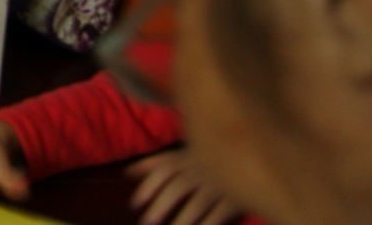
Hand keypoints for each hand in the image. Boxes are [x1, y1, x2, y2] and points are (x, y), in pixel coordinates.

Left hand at [126, 149, 241, 224]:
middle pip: (177, 188)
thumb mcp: (179, 157)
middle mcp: (200, 169)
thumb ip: (153, 164)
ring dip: (182, 221)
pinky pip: (219, 214)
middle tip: (146, 222)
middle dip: (161, 206)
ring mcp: (219, 184)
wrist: (247, 154)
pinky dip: (207, 224)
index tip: (134, 204)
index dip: (148, 186)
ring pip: (198, 204)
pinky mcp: (236, 199)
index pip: (164, 170)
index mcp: (185, 158)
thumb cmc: (203, 159)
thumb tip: (125, 173)